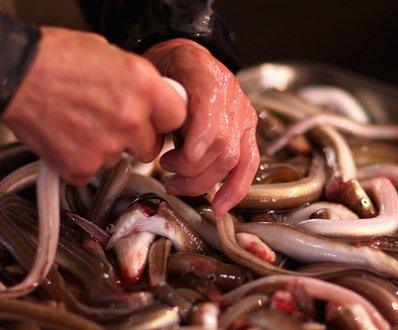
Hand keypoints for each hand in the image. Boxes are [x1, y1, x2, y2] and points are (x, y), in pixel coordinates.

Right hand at [0, 27, 185, 184]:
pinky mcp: (81, 167)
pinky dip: (78, 160)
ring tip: (79, 123)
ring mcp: (107, 146)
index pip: (177, 117)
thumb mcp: (108, 53)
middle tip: (113, 124)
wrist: (11, 73)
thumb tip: (145, 95)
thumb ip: (135, 80)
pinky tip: (65, 138)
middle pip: (151, 146)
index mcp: (144, 86)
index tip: (155, 119)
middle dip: (136, 139)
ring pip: (118, 159)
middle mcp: (131, 118)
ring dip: (105, 147)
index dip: (164, 118)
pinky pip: (89, 171)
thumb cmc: (53, 57)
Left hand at [144, 39, 259, 213]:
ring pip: (232, 160)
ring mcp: (243, 117)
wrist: (188, 56)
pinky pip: (249, 164)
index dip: (197, 141)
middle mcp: (232, 99)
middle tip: (165, 170)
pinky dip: (235, 189)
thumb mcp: (154, 73)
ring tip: (177, 184)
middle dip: (190, 169)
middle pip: (220, 146)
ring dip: (202, 181)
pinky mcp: (247, 132)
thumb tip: (148, 138)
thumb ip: (156, 104)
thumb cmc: (167, 68)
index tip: (176, 160)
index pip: (210, 114)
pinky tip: (220, 205)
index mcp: (207, 77)